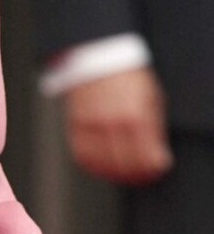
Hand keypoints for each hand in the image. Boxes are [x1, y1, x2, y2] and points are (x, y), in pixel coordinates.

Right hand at [63, 67, 173, 183]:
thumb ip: (154, 128)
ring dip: (113, 173)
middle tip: (140, 175)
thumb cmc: (127, 77)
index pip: (146, 156)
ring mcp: (92, 124)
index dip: (152, 168)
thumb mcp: (151, 98)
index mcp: (136, 115)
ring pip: (102, 163)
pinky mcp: (76, 124)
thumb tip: (157, 154)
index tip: (155, 169)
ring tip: (121, 173)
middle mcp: (113, 122)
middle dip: (135, 174)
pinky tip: (100, 166)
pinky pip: (82, 154)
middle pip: (125, 163)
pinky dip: (91, 165)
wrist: (98, 58)